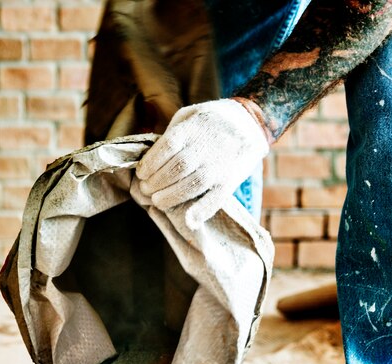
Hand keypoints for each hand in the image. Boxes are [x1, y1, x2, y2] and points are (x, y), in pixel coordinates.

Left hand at [135, 99, 269, 227]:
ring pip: (192, 185)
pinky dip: (202, 211)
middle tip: (145, 190)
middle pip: (176, 169)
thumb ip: (171, 134)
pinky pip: (216, 199)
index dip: (150, 163)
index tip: (141, 173)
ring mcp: (219, 165)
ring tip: (157, 201)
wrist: (250, 122)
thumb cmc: (210, 121)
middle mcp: (206, 146)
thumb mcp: (189, 115)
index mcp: (193, 128)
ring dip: (170, 197)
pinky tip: (189, 220)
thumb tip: (149, 157)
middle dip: (155, 183)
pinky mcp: (231, 180)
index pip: (166, 147)